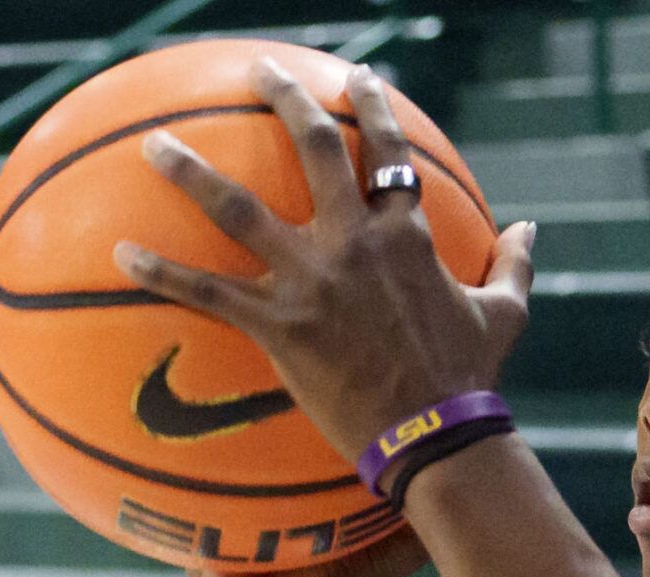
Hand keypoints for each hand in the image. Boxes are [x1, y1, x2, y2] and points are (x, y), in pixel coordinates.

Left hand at [112, 55, 536, 464]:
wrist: (438, 431)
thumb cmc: (471, 378)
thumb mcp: (504, 313)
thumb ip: (513, 264)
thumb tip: (529, 229)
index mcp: (407, 233)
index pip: (387, 153)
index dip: (372, 109)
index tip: (356, 78)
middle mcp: (354, 240)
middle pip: (310, 149)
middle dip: (284, 99)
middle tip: (259, 72)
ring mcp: (312, 279)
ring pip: (238, 207)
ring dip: (190, 172)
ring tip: (151, 145)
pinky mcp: (278, 324)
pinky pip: (207, 290)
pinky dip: (161, 272)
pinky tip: (120, 255)